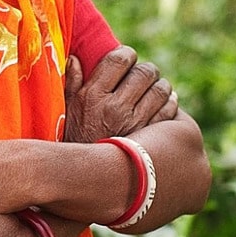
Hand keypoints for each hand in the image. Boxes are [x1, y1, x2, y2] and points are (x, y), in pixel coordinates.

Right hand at [61, 47, 178, 143]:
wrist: (82, 182)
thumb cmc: (72, 143)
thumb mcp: (65, 111)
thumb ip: (71, 83)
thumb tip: (76, 59)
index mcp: (93, 96)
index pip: (118, 60)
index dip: (127, 54)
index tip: (127, 57)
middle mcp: (115, 107)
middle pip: (143, 73)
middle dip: (146, 70)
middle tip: (144, 74)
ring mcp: (135, 123)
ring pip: (160, 90)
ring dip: (160, 85)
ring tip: (155, 87)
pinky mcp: (151, 140)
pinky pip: (169, 111)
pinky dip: (170, 102)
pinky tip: (165, 102)